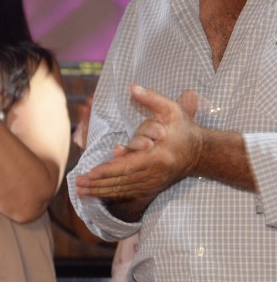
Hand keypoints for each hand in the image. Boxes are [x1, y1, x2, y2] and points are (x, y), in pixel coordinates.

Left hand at [73, 86, 202, 205]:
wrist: (203, 152)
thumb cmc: (184, 129)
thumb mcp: (172, 110)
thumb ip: (152, 98)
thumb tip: (132, 86)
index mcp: (158, 157)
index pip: (127, 167)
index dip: (107, 171)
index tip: (89, 173)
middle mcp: (155, 173)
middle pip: (121, 181)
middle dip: (98, 184)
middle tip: (77, 184)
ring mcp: (154, 183)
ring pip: (123, 190)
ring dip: (101, 191)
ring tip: (81, 191)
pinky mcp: (153, 188)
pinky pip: (129, 193)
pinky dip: (112, 195)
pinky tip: (97, 194)